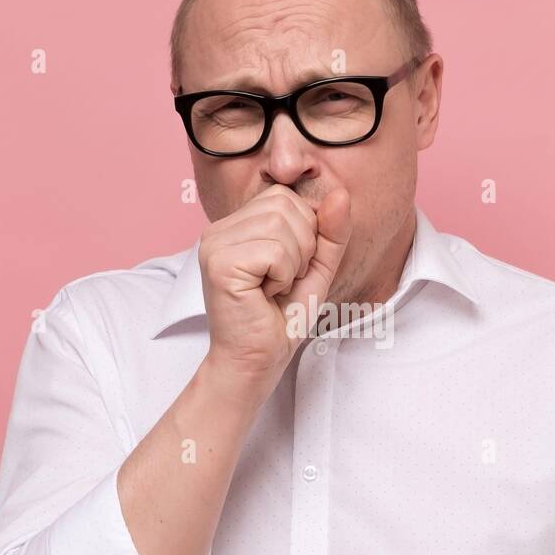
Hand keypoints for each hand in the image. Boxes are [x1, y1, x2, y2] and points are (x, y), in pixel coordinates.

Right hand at [198, 184, 351, 403]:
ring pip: (281, 225)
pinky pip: (274, 251)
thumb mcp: (317, 267)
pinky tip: (264, 295)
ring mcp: (214, 243)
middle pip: (284, 204)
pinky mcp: (219, 262)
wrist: (257, 361)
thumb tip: (340, 193)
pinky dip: (283, 276)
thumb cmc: (281, 317)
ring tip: (273, 288)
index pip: (284, 196)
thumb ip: (330, 231)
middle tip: (282, 281)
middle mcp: (219, 228)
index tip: (288, 270)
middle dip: (301, 247)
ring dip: (292, 264)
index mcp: (236, 225)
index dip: (304, 233)